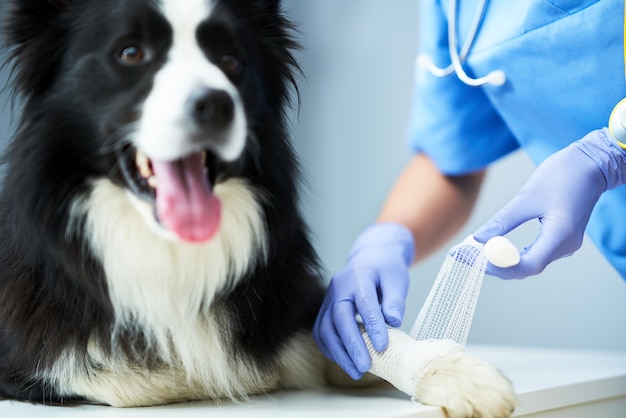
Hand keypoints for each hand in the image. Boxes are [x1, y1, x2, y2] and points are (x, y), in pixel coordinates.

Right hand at [313, 223, 413, 378]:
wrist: (370, 257)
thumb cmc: (385, 270)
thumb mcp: (396, 279)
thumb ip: (394, 300)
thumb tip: (394, 321)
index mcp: (358, 277)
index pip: (364, 303)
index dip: (372, 326)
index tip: (382, 347)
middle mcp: (338, 287)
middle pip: (339, 318)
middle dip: (351, 345)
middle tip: (365, 367)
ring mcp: (329, 298)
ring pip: (325, 328)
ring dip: (339, 352)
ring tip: (356, 371)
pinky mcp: (325, 309)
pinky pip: (321, 332)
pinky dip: (331, 349)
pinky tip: (345, 361)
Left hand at [474, 128, 625, 278]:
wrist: (590, 164)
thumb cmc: (562, 175)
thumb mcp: (527, 197)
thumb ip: (503, 220)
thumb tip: (477, 238)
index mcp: (561, 235)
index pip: (528, 265)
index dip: (499, 266)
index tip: (476, 259)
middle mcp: (565, 246)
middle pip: (527, 268)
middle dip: (497, 265)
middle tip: (469, 258)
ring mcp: (565, 244)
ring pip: (530, 263)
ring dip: (503, 261)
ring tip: (477, 254)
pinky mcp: (560, 239)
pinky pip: (535, 254)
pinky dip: (514, 254)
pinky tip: (496, 248)